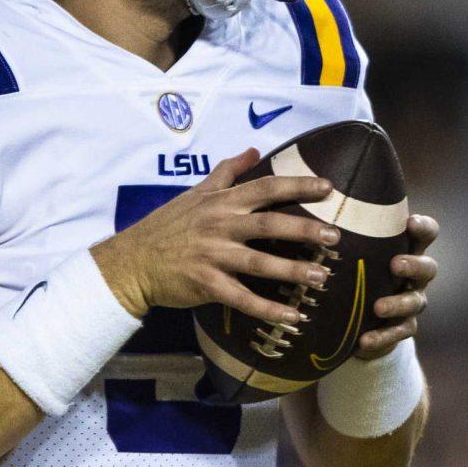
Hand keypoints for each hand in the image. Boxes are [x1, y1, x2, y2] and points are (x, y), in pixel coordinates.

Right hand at [90, 148, 338, 324]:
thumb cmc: (167, 225)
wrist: (132, 261)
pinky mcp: (207, 284)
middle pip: (270, 224)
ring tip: (322, 277)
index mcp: (221, 202)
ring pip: (260, 262)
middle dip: (305, 229)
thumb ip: (227, 171)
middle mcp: (220, 226)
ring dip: (294, 270)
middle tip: (335, 237)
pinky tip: (292, 317)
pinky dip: (268, 309)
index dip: (298, 185)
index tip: (328, 188)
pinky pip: (243, 298)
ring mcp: (213, 256)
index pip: (265, 188)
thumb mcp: (196, 192)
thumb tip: (253, 149)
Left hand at [358, 213, 438, 359]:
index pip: (427, 233)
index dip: (423, 227)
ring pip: (416, 302)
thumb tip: (318, 195)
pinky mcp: (402, 328)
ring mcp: (412, 302)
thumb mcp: (354, 249)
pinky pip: (398, 333)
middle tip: (395, 264)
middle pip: (428, 267)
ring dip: (398, 303)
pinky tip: (364, 341)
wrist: (359, 315)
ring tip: (378, 306)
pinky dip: (382, 337)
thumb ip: (349, 229)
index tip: (410, 222)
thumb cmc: (357, 269)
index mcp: (407, 249)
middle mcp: (415, 276)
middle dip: (413, 265)